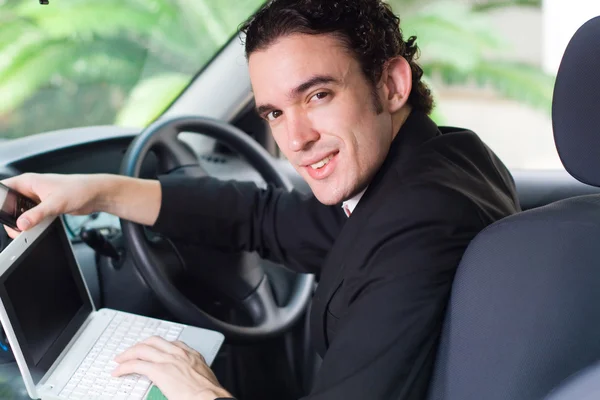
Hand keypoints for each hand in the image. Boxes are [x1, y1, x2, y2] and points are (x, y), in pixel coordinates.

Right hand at [1, 173, 103, 237]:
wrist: (96, 194)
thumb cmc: (79, 189)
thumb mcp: (55, 203)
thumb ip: (36, 214)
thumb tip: (21, 224)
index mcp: (28, 181)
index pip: (3, 189)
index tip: (1, 215)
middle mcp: (30, 189)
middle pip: (10, 204)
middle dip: (10, 217)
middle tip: (15, 228)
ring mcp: (37, 198)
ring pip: (20, 211)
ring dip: (22, 221)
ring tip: (26, 229)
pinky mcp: (45, 207)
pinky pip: (32, 216)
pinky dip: (32, 223)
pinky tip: (36, 227)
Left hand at [113, 336, 231, 399]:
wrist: (210, 398)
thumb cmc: (209, 393)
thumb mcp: (203, 377)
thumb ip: (192, 374)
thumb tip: (185, 383)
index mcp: (191, 355)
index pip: (170, 343)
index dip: (157, 345)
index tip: (152, 349)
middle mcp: (179, 353)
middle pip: (153, 341)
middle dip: (140, 345)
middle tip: (132, 352)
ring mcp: (168, 360)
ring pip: (142, 349)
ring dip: (128, 354)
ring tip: (120, 360)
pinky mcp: (159, 371)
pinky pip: (136, 365)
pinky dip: (124, 367)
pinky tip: (118, 371)